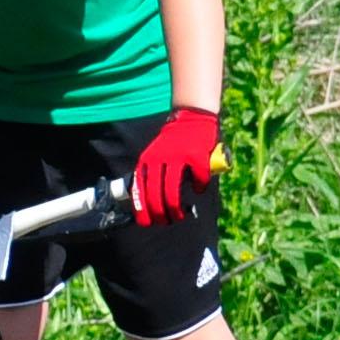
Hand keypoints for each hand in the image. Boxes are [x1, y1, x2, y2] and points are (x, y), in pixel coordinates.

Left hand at [134, 108, 219, 224]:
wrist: (191, 118)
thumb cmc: (173, 141)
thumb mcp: (156, 154)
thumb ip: (152, 172)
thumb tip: (150, 201)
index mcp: (147, 160)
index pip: (140, 190)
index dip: (143, 209)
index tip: (146, 222)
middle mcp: (160, 159)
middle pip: (155, 194)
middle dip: (159, 213)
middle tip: (165, 221)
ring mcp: (178, 157)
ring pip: (172, 191)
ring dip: (175, 208)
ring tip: (179, 216)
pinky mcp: (196, 156)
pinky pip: (198, 179)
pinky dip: (199, 187)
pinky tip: (199, 189)